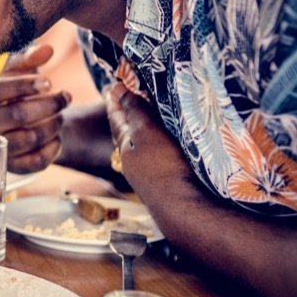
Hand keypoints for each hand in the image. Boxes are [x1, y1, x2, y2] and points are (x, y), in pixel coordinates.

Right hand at [0, 44, 70, 172]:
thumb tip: (47, 50)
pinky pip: (37, 161)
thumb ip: (29, 58)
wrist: (13, 123)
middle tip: (66, 96)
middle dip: (48, 104)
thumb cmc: (12, 91)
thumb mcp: (16, 71)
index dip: (23, 85)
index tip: (48, 82)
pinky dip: (54, 147)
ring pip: (30, 138)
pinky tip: (57, 135)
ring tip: (62, 114)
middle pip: (15, 115)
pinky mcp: (11, 167)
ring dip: (54, 123)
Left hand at [105, 82, 194, 196]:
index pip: (117, 119)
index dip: (116, 102)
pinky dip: (154, 145)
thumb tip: (117, 90)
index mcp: (124, 147)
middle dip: (126, 117)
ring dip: (141, 132)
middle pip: (125, 134)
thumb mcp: (146, 132)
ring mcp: (146, 174)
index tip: (113, 88)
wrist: (183, 208)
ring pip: (139, 147)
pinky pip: (153, 157)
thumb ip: (134, 112)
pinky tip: (163, 146)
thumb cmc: (163, 166)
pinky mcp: (162, 183)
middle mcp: (131, 161)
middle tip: (124, 101)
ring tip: (144, 120)